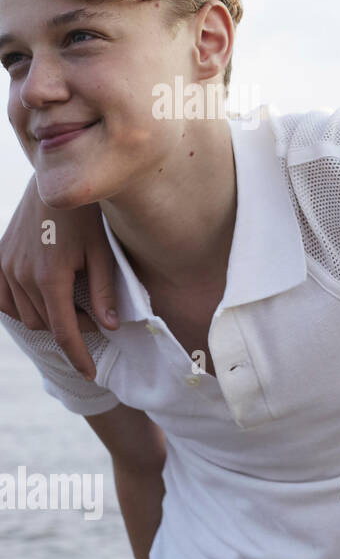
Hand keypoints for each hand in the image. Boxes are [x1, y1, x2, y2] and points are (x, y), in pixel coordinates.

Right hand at [0, 177, 116, 378]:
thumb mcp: (103, 254)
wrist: (54, 186)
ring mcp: (4, 267)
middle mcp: (20, 276)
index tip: (91, 372)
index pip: (64, 331)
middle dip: (71, 328)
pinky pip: (3, 299)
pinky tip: (41, 300)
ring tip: (74, 304)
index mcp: (50, 278)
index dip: (78, 356)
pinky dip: (21, 306)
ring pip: (24, 315)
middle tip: (95, 317)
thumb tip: (109, 326)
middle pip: (45, 325)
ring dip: (48, 317)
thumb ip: (104, 292)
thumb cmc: (86, 219)